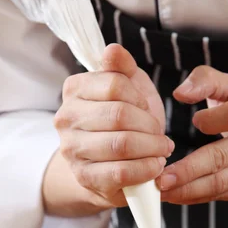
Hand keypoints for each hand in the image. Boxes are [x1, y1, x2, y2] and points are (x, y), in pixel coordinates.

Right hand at [53, 44, 171, 211]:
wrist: (108, 163)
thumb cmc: (122, 120)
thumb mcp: (128, 87)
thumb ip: (123, 67)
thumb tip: (112, 50)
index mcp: (74, 89)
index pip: (114, 84)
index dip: (140, 98)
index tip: (147, 109)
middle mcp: (66, 118)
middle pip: (119, 115)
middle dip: (150, 126)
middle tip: (160, 133)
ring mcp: (72, 150)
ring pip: (121, 144)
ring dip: (152, 148)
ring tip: (161, 149)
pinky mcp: (85, 177)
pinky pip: (121, 172)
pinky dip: (146, 169)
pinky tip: (156, 166)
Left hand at [158, 66, 227, 204]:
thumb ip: (206, 80)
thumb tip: (180, 92)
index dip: (212, 119)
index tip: (195, 121)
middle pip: (222, 157)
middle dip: (188, 171)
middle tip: (160, 178)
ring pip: (220, 183)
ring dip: (187, 190)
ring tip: (162, 190)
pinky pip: (220, 195)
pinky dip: (195, 197)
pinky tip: (175, 196)